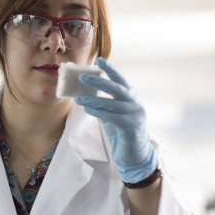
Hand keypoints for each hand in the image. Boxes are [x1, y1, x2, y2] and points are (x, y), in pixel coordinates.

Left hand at [74, 57, 156, 183]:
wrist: (133, 153)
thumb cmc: (120, 130)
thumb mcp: (111, 112)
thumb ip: (102, 102)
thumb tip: (82, 92)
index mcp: (131, 97)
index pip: (120, 80)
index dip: (110, 70)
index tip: (98, 60)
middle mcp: (135, 104)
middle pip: (118, 89)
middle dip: (100, 82)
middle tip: (83, 77)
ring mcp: (136, 115)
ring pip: (113, 104)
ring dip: (94, 100)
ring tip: (78, 98)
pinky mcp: (131, 128)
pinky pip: (113, 117)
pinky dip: (99, 112)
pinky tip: (87, 110)